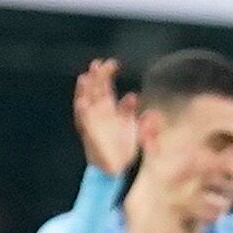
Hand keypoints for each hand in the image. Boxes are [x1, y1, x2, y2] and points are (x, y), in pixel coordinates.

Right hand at [73, 59, 142, 177]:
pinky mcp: (90, 134)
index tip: (113, 63)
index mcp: (112, 108)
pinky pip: (84, 122)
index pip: (107, 87)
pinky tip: (82, 102)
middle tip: (99, 63)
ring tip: (85, 77)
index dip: (108, 74)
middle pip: (96, 90)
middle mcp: (100, 112)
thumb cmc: (126, 148)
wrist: (117, 169)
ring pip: (87, 101)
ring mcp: (94, 122)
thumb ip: (144, 122)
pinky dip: (82, 113)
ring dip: (85, 91)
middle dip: (97, 77)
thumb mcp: (139, 132)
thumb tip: (149, 111)